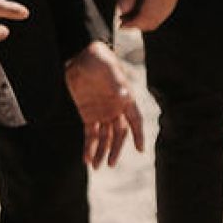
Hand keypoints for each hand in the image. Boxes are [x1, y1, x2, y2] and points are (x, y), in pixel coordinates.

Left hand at [65, 40, 145, 168]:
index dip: (138, 135)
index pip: (135, 120)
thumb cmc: (99, 59)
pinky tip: (86, 158)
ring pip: (105, 137)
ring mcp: (102, 113)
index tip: (141, 150)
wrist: (80, 56)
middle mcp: (116, 108)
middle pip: (119, 134)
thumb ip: (115, 82)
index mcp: (125, 99)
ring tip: (96, 167)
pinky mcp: (88, 114)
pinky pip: (90, 134)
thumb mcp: (107, 69)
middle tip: (110, 164)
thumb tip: (123, 96)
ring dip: (101, 152)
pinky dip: (89, 146)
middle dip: (115, 149)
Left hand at [118, 0, 188, 31]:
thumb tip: (122, 10)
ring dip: (145, 21)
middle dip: (138, 25)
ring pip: (159, 18)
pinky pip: (164, 12)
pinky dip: (153, 16)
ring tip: (130, 15)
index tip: (121, 25)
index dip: (133, 24)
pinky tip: (143, 9)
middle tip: (123, 21)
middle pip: (153, 21)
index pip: (145, 17)